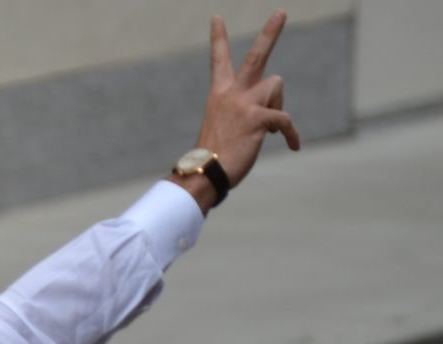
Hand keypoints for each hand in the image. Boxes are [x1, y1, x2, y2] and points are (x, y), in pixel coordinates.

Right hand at [188, 11, 301, 204]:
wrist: (205, 173)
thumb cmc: (213, 156)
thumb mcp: (224, 126)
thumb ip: (245, 112)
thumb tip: (273, 118)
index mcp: (218, 94)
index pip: (218, 60)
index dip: (218, 38)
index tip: (217, 18)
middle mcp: (231, 93)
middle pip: (256, 56)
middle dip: (270, 32)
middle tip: (281, 11)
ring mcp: (245, 104)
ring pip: (276, 85)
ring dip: (277, 104)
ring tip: (267, 128)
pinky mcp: (258, 119)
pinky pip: (285, 119)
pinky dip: (291, 134)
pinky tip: (292, 146)